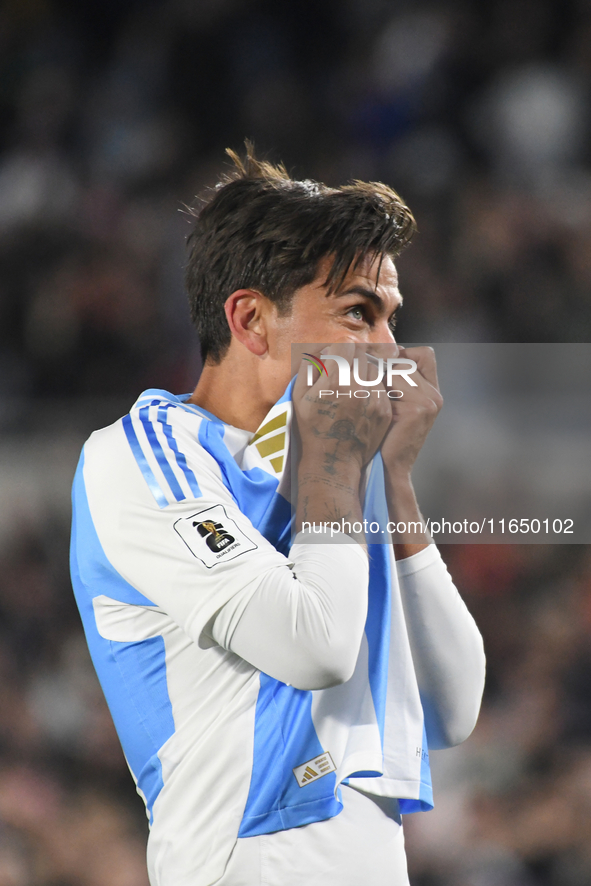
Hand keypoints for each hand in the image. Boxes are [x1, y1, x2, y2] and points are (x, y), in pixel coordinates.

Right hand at [293, 343, 391, 474]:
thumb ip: (310, 367)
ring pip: (374, 370)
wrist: (333, 459)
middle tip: (345, 372)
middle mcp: (358, 385)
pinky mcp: (384, 409)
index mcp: (336, 379)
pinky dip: (374, 390)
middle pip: (362, 356)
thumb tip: (323, 351)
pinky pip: (382, 388)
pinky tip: (362, 401)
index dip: (340, 350)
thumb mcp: (299, 395)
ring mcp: (375, 398)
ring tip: (354, 387)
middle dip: (353, 360)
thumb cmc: (312, 428)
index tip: (337, 357)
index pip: (346, 346)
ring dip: (365, 373)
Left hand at [379, 345, 442, 478]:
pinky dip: (378, 396)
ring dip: (380, 383)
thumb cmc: (384, 435)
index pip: (424, 354)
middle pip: (405, 361)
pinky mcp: (418, 409)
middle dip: (385, 371)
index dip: (402, 356)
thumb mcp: (394, 403)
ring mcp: (429, 402)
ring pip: (396, 370)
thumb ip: (395, 380)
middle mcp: (434, 395)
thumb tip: (382, 353)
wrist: (388, 467)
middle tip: (376, 392)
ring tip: (377, 404)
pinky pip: (390, 385)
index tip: (385, 370)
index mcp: (431, 391)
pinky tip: (378, 413)